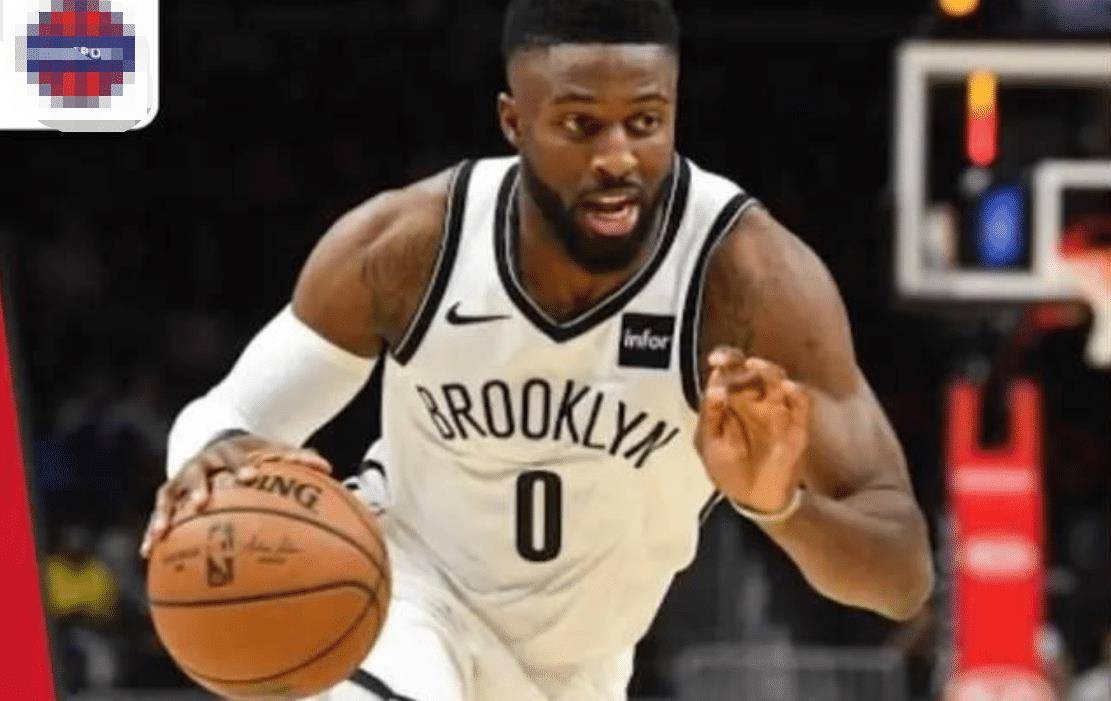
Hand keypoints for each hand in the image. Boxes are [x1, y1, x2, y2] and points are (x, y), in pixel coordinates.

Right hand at [140, 434, 330, 557]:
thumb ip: (299, 460)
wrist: (220, 441)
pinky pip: (158, 513)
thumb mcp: (274, 453)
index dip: (244, 465)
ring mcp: (183, 478)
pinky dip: (153, 530)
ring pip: (169, 493)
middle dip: (199, 486)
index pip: (238, 456)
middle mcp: (203, 462)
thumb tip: (330, 469)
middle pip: (198, 472)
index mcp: (231, 450)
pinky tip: (147, 553)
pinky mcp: (170, 494)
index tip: (251, 476)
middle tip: (202, 503)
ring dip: (165, 512)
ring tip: (162, 533)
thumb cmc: (255, 455)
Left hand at [695, 347, 810, 514]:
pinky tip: (786, 388)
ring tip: (754, 366)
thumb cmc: (728, 469)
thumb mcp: (710, 444)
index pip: (731, 370)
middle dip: (739, 362)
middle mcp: (756, 400)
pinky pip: (802, 404)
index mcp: (732, 400)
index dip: (725, 359)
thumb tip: (714, 386)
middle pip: (752, 370)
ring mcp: (777, 411)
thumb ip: (710, 416)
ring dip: (767, 369)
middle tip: (725, 360)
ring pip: (778, 379)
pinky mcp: (797, 427)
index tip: (715, 359)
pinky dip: (797, 393)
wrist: (752, 500)